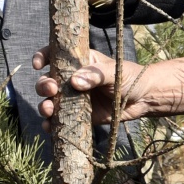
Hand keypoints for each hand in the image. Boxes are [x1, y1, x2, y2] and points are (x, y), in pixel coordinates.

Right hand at [32, 47, 155, 128]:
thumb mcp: (113, 71)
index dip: (43, 57)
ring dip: (45, 106)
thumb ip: (95, 75)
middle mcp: (72, 80)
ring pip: (51, 101)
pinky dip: (52, 124)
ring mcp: (75, 99)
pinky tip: (50, 127)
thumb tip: (75, 82)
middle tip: (50, 89)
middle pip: (48, 81)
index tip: (39, 64)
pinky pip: (62, 120)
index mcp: (79, 62)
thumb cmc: (129, 77)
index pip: (55, 56)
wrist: (144, 99)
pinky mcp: (80, 116)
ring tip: (48, 109)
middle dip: (43, 85)